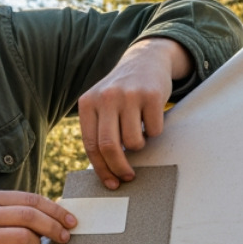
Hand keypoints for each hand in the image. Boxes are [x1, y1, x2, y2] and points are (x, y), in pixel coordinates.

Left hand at [78, 37, 191, 188]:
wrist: (145, 60)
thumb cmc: (122, 93)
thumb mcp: (102, 105)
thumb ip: (99, 130)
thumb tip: (106, 171)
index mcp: (87, 103)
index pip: (91, 145)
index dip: (101, 169)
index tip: (111, 183)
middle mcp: (105, 97)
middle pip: (109, 146)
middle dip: (119, 168)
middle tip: (128, 176)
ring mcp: (128, 95)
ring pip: (134, 141)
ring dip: (139, 145)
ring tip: (139, 131)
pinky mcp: (151, 95)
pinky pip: (154, 130)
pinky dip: (154, 131)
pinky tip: (151, 116)